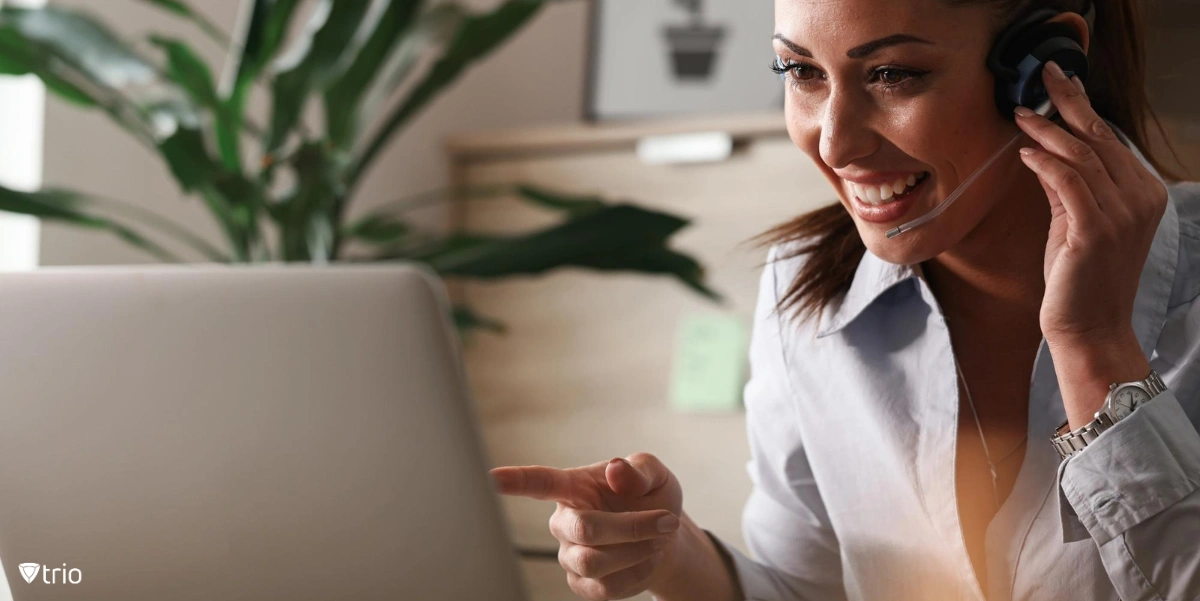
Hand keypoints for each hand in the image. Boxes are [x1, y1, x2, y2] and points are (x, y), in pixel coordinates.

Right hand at [490, 452, 684, 599]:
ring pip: (593, 562)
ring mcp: (569, 554)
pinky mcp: (580, 583)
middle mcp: (563, 521)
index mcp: (573, 486)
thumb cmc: (650, 497)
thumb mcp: (654, 474)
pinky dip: (636, 573)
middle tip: (666, 520)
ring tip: (659, 538)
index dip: (515, 480)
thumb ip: (638, 469)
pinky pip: (603, 588)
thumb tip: (615, 470)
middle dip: (631, 527)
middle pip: (584, 530)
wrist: (663, 535)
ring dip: (636, 551)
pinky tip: (647, 558)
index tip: (490, 478)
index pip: (539, 482)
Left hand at [1013, 60, 1167, 346]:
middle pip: (1100, 138)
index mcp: (1143, 194)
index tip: (1060, 82)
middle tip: (1043, 75)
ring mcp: (1122, 214)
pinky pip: (1069, 182)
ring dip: (1049, 131)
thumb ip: (1067, 189)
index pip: (1110, 140)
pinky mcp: (1096, 230)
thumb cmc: (1079, 279)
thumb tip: (1044, 153)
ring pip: (1084, 155)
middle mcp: (1140, 199)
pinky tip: (1025, 153)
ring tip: (1021, 115)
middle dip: (1069, 103)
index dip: (1083, 107)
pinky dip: (1045, 162)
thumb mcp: (1074, 223)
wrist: (1088, 328)